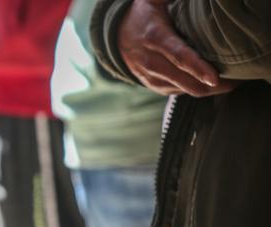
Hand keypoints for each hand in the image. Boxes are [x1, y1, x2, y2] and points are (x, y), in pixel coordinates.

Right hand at [118, 0, 236, 96]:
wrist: (116, 37)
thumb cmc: (143, 15)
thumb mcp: (154, 0)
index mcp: (155, 38)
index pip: (179, 56)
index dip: (198, 68)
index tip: (215, 77)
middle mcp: (151, 61)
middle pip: (187, 81)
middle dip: (215, 85)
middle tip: (237, 79)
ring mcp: (152, 77)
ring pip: (186, 90)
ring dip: (209, 88)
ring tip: (228, 80)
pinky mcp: (154, 86)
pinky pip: (181, 92)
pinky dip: (196, 87)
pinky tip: (207, 80)